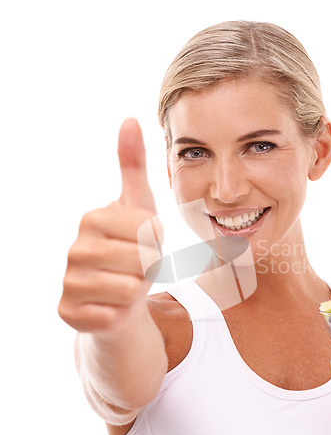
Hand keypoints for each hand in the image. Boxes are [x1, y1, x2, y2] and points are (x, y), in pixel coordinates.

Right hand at [58, 118, 160, 333]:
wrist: (120, 295)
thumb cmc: (133, 247)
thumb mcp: (139, 206)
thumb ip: (134, 165)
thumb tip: (130, 119)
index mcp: (93, 218)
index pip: (149, 230)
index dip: (158, 241)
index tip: (145, 243)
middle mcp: (75, 248)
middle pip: (141, 259)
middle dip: (150, 266)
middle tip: (137, 267)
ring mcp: (68, 282)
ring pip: (130, 289)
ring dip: (138, 290)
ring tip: (127, 283)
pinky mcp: (68, 313)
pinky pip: (114, 315)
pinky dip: (122, 312)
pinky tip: (112, 305)